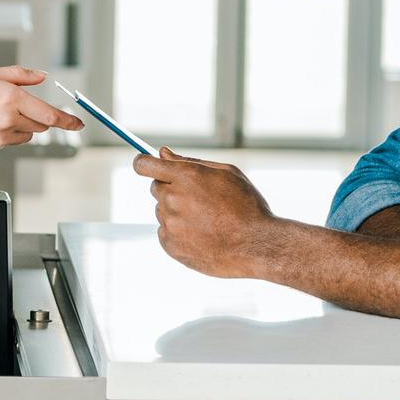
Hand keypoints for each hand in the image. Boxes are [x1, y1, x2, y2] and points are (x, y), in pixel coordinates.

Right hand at [0, 66, 83, 161]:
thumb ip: (17, 75)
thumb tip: (40, 76)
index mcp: (10, 99)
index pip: (50, 115)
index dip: (68, 121)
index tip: (78, 124)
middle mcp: (8, 121)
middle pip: (39, 125)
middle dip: (34, 116)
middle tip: (12, 106)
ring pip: (22, 135)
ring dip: (16, 125)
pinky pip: (4, 143)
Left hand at [132, 147, 281, 278]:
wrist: (256, 246)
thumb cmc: (246, 206)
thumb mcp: (227, 173)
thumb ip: (190, 162)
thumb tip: (162, 153)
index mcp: (186, 176)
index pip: (144, 165)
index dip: (143, 163)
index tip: (145, 164)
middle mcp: (173, 199)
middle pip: (156, 187)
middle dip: (172, 189)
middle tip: (199, 199)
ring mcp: (170, 224)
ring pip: (162, 211)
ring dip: (177, 212)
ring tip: (207, 221)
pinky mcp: (170, 246)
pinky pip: (166, 232)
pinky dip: (179, 232)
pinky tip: (203, 235)